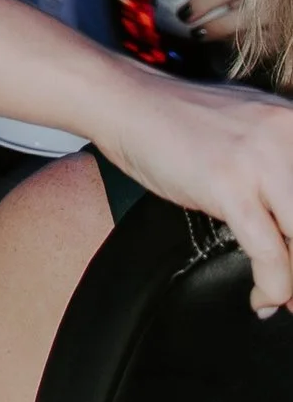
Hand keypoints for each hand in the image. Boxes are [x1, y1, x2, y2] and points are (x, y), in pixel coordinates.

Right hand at [92, 66, 292, 309]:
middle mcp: (289, 134)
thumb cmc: (178, 123)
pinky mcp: (229, 184)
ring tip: (286, 300)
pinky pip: (270, 253)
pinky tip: (261, 298)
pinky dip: (273, 286)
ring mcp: (260, 158)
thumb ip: (282, 163)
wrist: (124, 101)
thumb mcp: (250, 133)